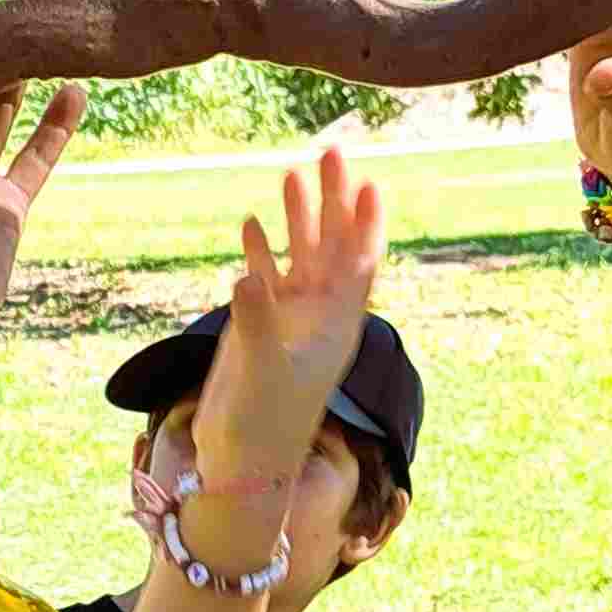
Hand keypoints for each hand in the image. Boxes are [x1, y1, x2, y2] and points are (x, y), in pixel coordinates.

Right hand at [188, 147, 382, 506]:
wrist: (241, 460)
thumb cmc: (261, 422)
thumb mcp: (261, 370)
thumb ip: (257, 321)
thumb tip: (249, 277)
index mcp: (335, 325)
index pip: (358, 262)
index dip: (365, 223)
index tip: (369, 182)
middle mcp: (319, 316)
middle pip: (332, 246)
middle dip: (332, 201)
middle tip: (331, 151)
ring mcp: (290, 321)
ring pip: (300, 257)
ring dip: (299, 217)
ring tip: (293, 173)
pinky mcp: (260, 329)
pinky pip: (266, 279)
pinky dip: (262, 251)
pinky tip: (253, 225)